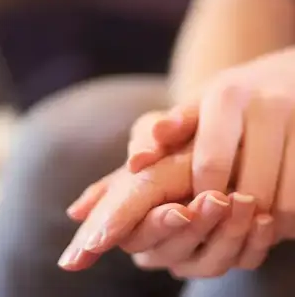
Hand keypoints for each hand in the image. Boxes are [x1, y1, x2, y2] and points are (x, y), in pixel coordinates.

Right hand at [60, 130, 275, 275]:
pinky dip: (253, 243)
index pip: (129, 233)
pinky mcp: (223, 258)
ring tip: (244, 200)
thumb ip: (147, 138)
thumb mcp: (164, 126)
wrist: (226, 145)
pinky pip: (239, 263)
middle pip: (165, 251)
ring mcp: (188, 256)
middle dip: (194, 228)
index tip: (180, 211)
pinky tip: (263, 219)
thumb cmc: (185, 136)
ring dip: (226, 233)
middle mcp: (152, 241)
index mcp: (125, 210)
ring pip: (206, 263)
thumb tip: (138, 157)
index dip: (156, 226)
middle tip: (216, 199)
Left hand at [124, 48, 294, 239]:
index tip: (197, 210)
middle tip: (229, 223)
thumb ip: (156, 135)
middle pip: (255, 188)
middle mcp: (270, 102)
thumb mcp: (193, 109)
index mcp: (226, 95)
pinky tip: (283, 215)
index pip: (211, 166)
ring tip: (258, 223)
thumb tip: (136, 163)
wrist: (292, 74)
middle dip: (239, 216)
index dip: (203, 198)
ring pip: (290, 201)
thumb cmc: (229, 102)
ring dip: (274, 224)